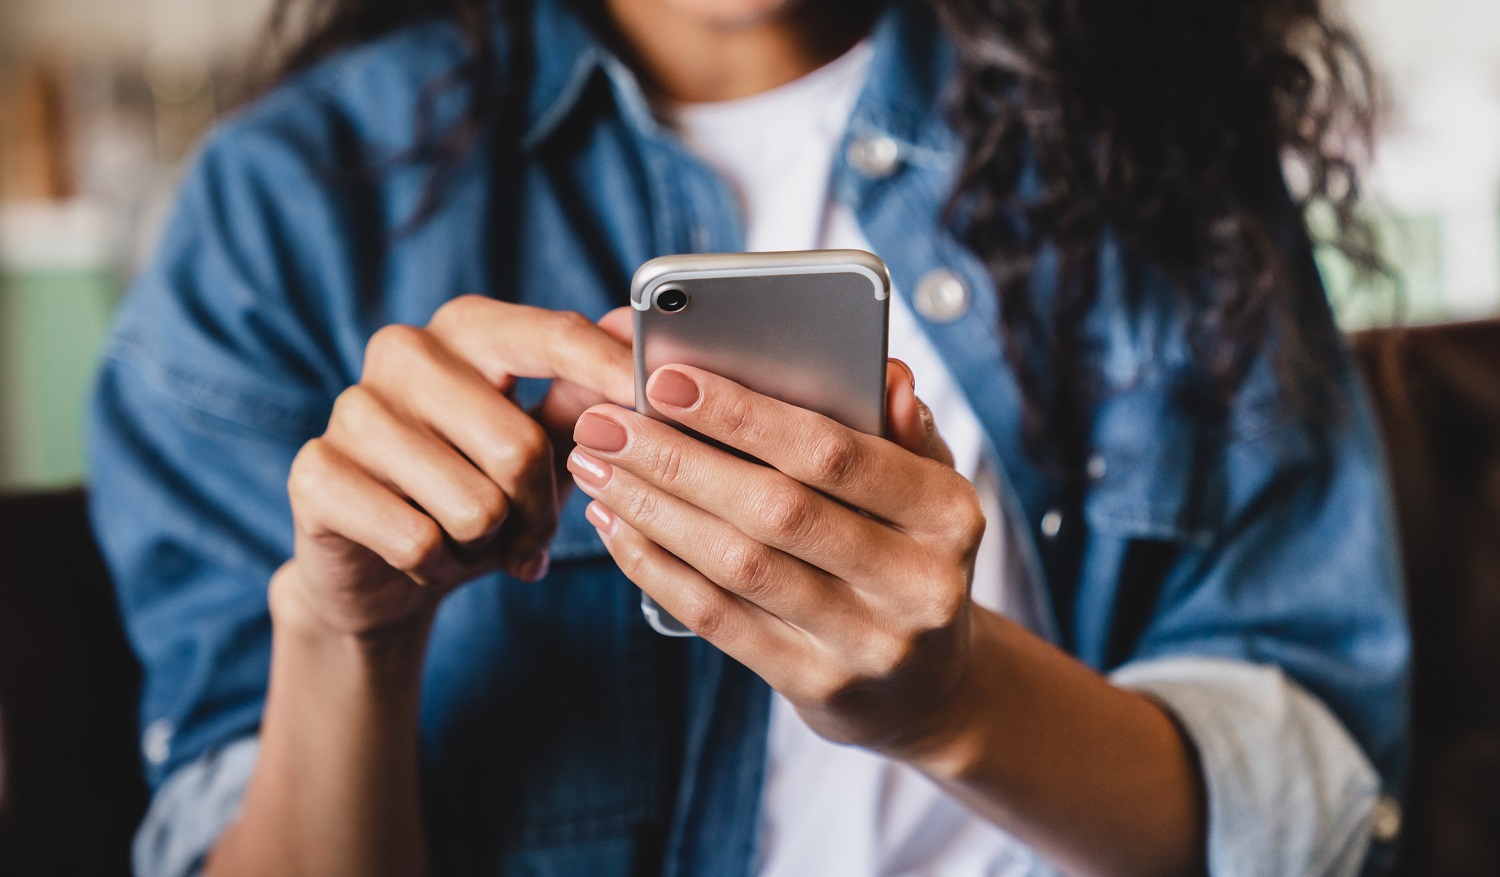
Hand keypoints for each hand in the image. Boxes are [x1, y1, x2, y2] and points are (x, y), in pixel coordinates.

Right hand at [283, 299, 633, 637]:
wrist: (380, 568)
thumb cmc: (475, 490)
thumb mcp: (541, 445)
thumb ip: (583, 396)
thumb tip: (633, 337)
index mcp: (467, 329)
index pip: (551, 336)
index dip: (609, 370)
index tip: (656, 397)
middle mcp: (404, 351)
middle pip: (520, 446)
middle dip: (539, 512)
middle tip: (529, 535)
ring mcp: (352, 408)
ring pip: (474, 504)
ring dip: (488, 545)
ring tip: (471, 540)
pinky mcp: (315, 473)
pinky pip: (418, 541)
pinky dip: (439, 567)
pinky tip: (426, 557)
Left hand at [567, 361, 986, 755]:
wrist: (930, 688)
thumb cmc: (910, 555)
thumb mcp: (928, 489)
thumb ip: (901, 429)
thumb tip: (885, 374)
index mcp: (949, 514)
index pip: (835, 453)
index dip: (745, 415)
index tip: (666, 380)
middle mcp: (917, 582)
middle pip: (775, 510)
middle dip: (677, 459)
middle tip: (605, 423)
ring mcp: (866, 643)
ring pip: (739, 566)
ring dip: (653, 510)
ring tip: (596, 466)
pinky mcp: (816, 685)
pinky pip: (719, 619)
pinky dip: (657, 568)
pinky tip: (617, 527)